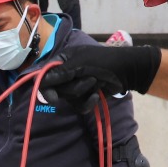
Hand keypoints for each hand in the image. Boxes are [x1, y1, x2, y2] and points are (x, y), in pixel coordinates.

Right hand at [38, 43, 161, 99]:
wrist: (127, 70)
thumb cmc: (104, 62)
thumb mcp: (80, 64)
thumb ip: (60, 73)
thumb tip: (40, 81)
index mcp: (62, 60)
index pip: (44, 75)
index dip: (46, 86)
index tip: (52, 97)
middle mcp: (65, 73)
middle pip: (56, 90)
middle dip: (72, 88)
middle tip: (87, 80)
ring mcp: (75, 85)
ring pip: (68, 99)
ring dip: (82, 93)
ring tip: (95, 84)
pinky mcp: (84, 96)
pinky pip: (78, 106)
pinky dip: (88, 102)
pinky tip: (97, 95)